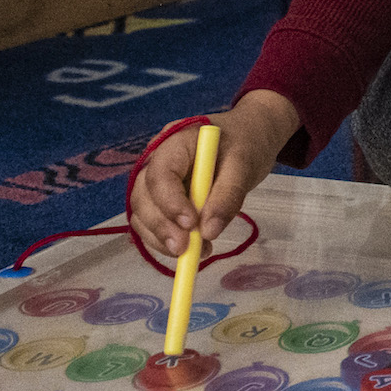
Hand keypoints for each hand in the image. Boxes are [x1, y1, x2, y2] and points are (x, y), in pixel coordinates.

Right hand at [127, 92, 298, 259]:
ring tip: (198, 253)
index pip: (160, 174)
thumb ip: (228, 195)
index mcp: (174, 142)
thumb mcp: (245, 165)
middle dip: (161, 227)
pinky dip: (167, 241)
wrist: (248, 137)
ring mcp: (155, 181)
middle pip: (143, 197)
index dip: (170, 202)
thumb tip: (209, 232)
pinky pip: (153, 223)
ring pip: (143, 215)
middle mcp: (156, 161)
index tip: (190, 224)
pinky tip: (195, 250)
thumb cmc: (246, 144)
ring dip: (162, 239)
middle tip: (185, 249)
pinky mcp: (161, 200)